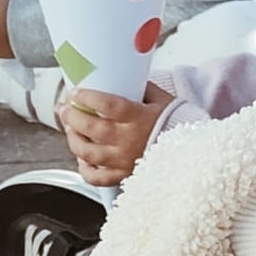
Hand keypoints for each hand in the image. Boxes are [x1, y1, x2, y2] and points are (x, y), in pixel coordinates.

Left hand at [58, 82, 172, 185]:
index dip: (87, 97)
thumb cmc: (177, 124)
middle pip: (91, 127)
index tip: (75, 92)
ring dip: (73, 139)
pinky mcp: (124, 175)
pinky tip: (83, 158)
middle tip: (64, 108)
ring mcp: (124, 160)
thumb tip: (124, 77)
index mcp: (138, 118)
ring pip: (88, 152)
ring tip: (71, 129)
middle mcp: (128, 140)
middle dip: (71, 116)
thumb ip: (141, 88)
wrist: (191, 154)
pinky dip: (85, 169)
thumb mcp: (162, 100)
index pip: (107, 104)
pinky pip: (97, 177)